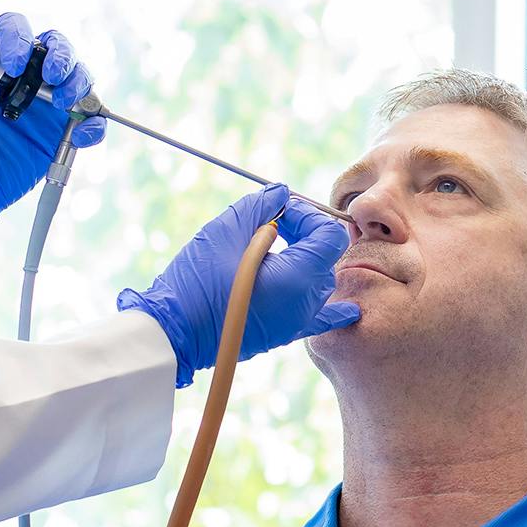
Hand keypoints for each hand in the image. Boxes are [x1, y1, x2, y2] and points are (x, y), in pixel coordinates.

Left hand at [0, 14, 105, 250]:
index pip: (13, 31)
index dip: (19, 37)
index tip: (13, 60)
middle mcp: (21, 80)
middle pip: (54, 48)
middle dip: (61, 55)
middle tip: (51, 76)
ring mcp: (42, 107)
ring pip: (76, 78)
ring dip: (79, 83)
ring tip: (63, 104)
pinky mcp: (57, 136)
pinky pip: (87, 123)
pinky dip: (93, 125)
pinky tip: (84, 134)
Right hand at [118, 183, 359, 386]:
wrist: (176, 333)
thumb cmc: (197, 282)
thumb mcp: (225, 231)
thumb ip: (259, 206)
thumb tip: (281, 193)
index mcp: (298, 275)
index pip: (327, 233)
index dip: (306, 215)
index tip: (276, 214)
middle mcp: (307, 301)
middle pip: (324, 255)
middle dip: (302, 233)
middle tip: (268, 226)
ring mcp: (298, 321)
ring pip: (320, 279)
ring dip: (305, 259)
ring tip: (272, 252)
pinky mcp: (285, 333)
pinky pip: (321, 320)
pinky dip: (335, 311)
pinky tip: (350, 310)